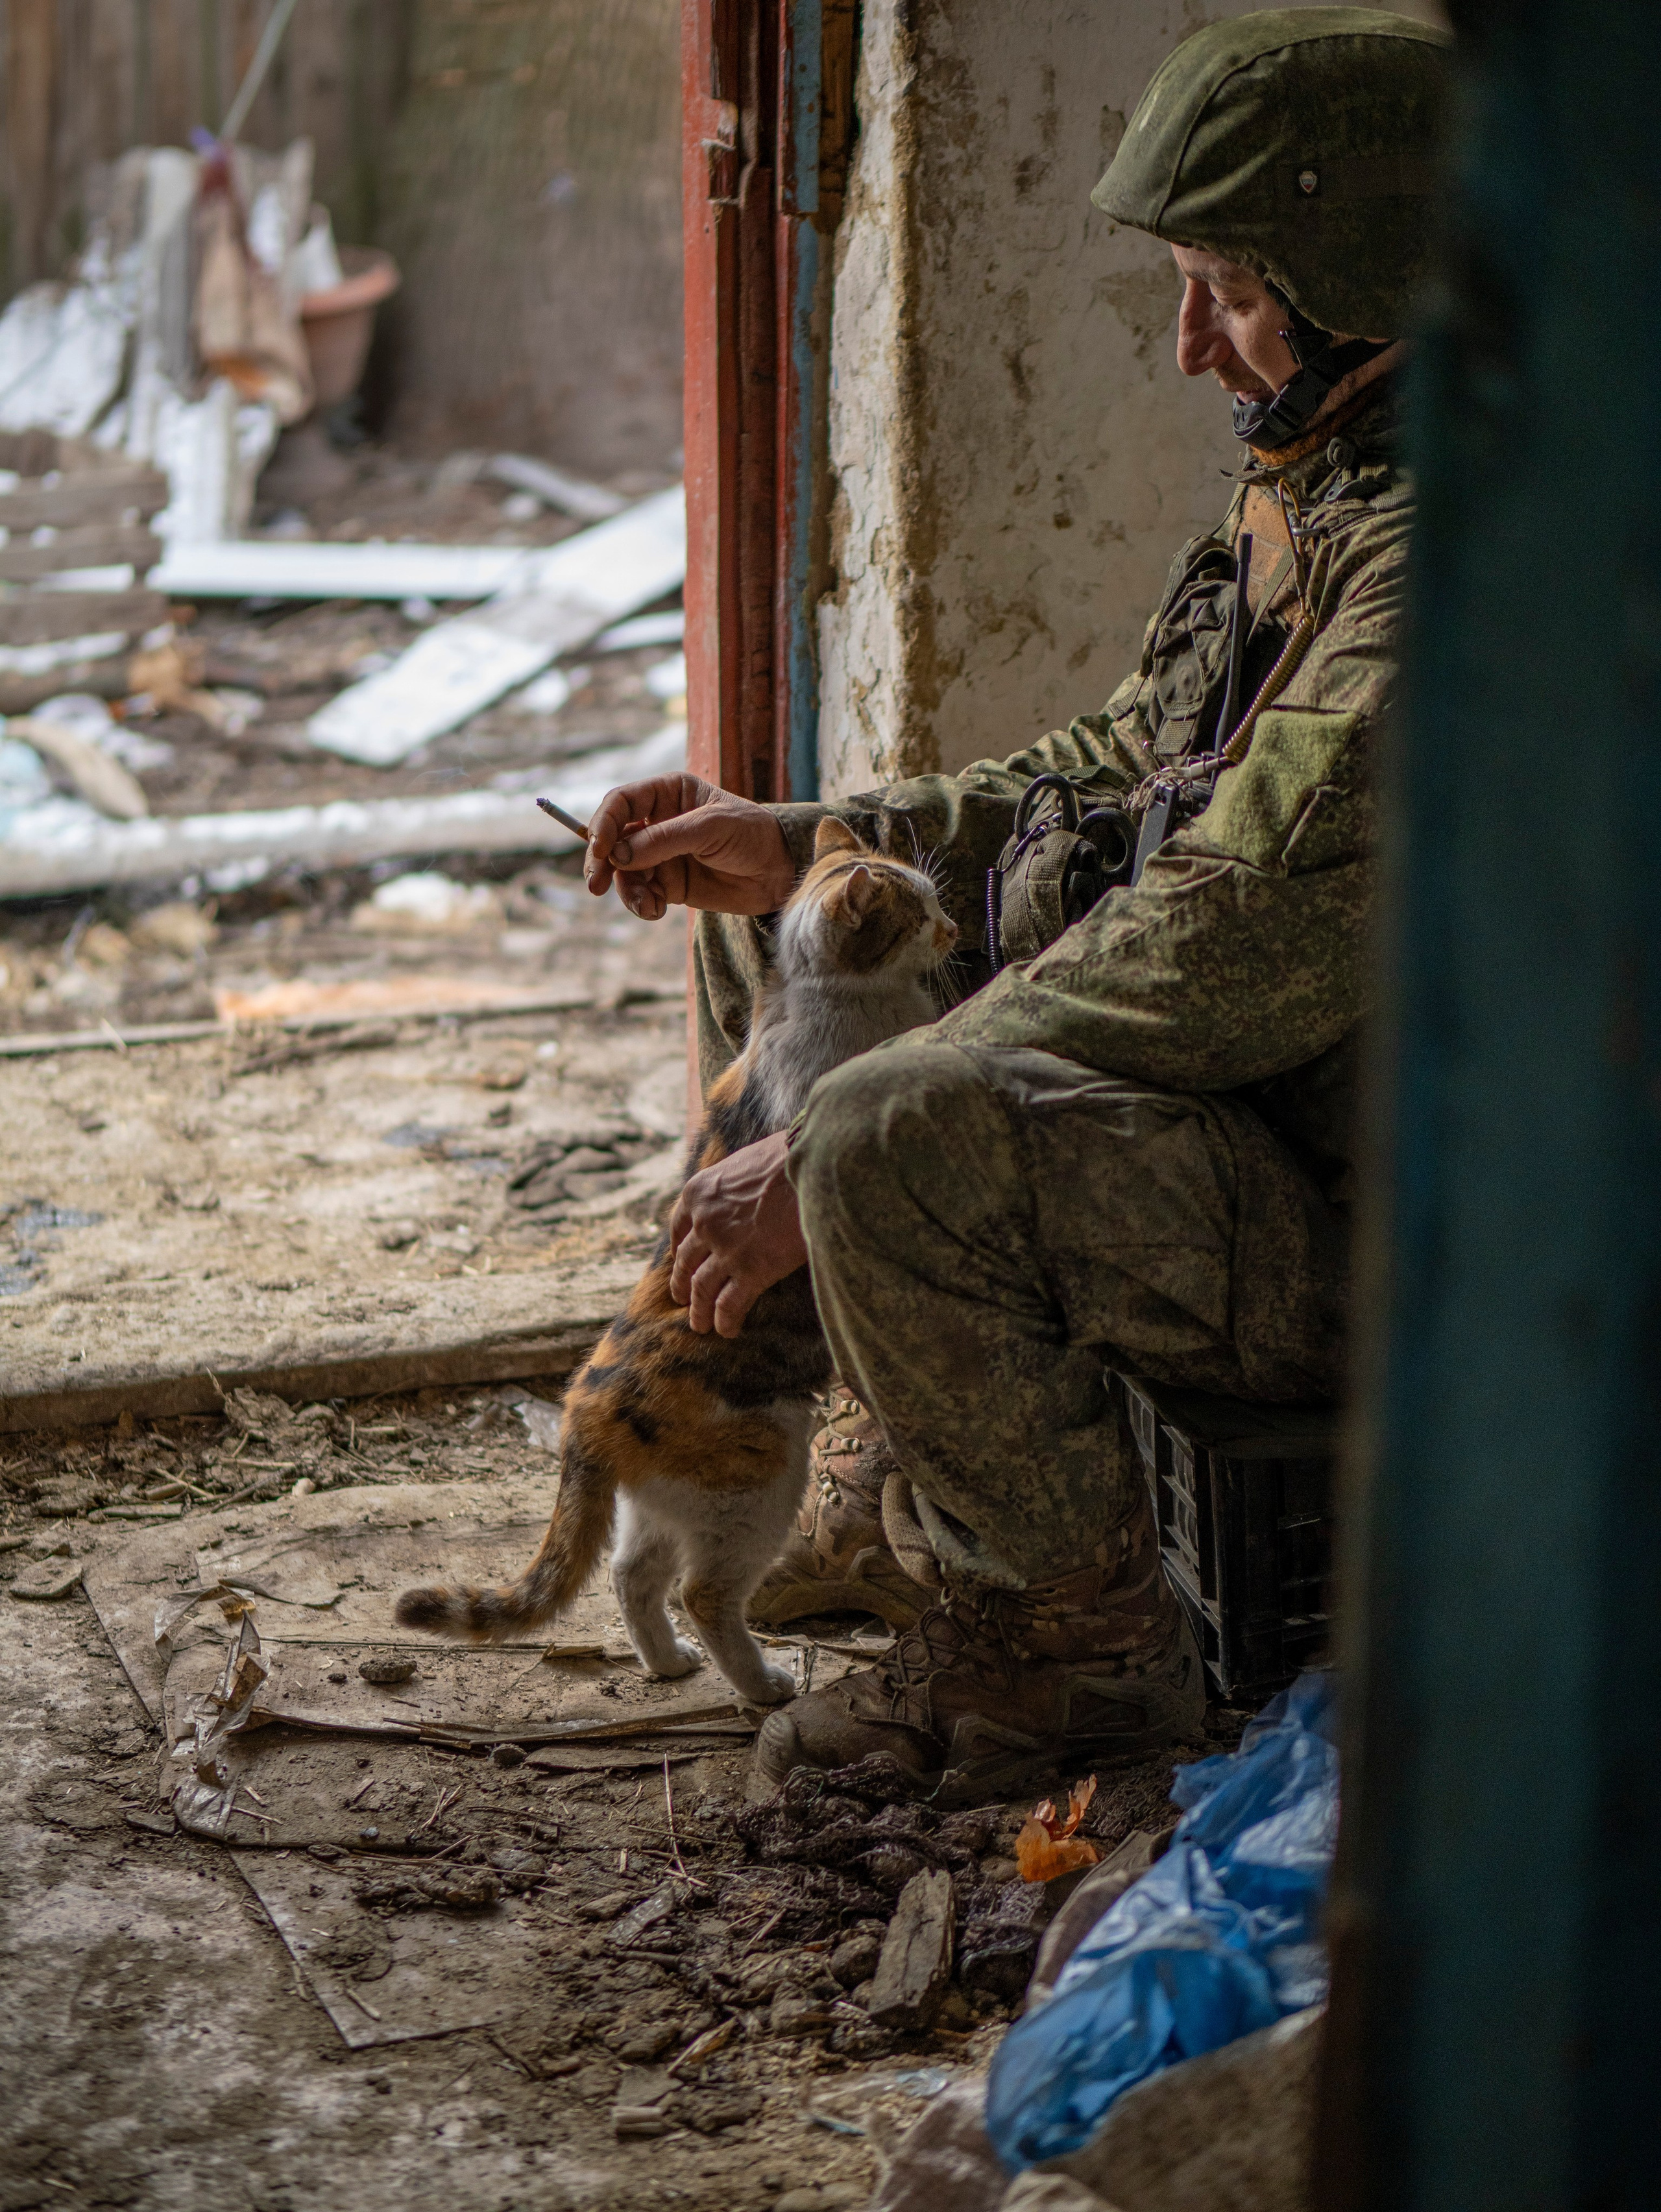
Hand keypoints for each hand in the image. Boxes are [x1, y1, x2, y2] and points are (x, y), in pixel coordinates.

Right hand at [583, 772, 795, 918]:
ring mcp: (660, 854)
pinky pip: (641, 894)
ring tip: (646, 905)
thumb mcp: (710, 828)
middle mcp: (657, 821)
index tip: (601, 848)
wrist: (778, 872)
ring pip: (623, 871)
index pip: (621, 802)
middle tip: (595, 884)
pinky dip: (642, 905)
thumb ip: (664, 840)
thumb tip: (618, 855)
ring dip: (626, 890)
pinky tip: (656, 911)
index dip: (604, 823)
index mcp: (667, 793)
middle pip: (612, 838)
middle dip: (601, 861)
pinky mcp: (668, 884)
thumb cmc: (750, 835)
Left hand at [669, 1132, 806, 1335]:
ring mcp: (726, 1249)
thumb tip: (741, 1199)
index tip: (680, 1262)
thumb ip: (732, 1187)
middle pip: (685, 1262)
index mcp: (698, 1193)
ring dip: (699, 1311)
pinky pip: (729, 1304)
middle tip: (684, 1300)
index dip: (677, 1250)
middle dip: (682, 1284)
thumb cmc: (791, 1157)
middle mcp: (705, 1222)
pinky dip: (725, 1321)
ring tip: (701, 1325)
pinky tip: (727, 1331)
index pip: (677, 1227)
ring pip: (701, 1289)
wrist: (818, 1165)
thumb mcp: (745, 1162)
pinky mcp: (752, 1270)